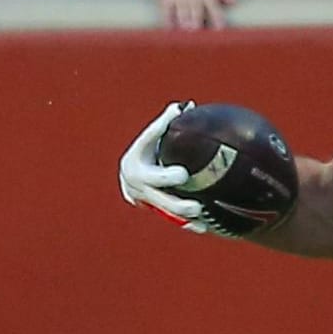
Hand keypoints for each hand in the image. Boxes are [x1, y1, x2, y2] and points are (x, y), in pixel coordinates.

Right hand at [119, 101, 240, 236]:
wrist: (130, 173)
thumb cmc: (145, 150)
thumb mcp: (150, 138)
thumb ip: (164, 124)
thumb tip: (185, 106)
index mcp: (137, 170)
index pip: (153, 175)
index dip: (167, 176)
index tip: (183, 175)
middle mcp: (141, 191)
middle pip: (161, 201)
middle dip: (178, 205)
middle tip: (197, 206)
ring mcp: (149, 204)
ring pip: (168, 214)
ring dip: (185, 218)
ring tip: (202, 216)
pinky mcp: (157, 212)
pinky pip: (173, 221)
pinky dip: (187, 224)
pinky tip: (202, 227)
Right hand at [159, 0, 235, 30]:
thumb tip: (233, 2)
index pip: (214, 8)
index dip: (217, 20)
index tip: (219, 31)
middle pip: (197, 14)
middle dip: (198, 25)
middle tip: (198, 33)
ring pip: (182, 16)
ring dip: (185, 26)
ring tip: (187, 33)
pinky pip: (167, 14)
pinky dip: (170, 24)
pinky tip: (173, 31)